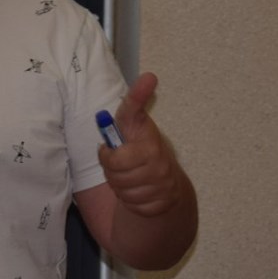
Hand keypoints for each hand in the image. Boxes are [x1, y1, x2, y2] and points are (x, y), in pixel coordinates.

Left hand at [100, 72, 180, 217]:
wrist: (167, 193)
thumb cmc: (142, 158)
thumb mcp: (133, 135)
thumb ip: (126, 120)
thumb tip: (137, 91)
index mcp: (147, 135)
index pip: (136, 112)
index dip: (139, 96)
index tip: (149, 77)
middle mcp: (158, 154)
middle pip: (116, 161)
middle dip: (109, 166)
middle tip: (118, 164)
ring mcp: (162, 179)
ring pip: (120, 184)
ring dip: (118, 185)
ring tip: (128, 178)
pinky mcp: (162, 201)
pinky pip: (130, 202)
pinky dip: (128, 200)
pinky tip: (137, 193)